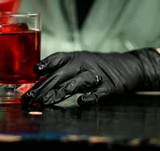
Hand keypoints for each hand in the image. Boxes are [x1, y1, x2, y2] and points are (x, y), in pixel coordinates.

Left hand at [21, 48, 159, 107]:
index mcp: (75, 57)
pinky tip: (82, 102)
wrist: (130, 66)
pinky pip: (99, 92)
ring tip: (46, 101)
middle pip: (60, 75)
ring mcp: (96, 75)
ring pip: (76, 83)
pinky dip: (90, 97)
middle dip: (43, 88)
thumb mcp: (79, 63)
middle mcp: (83, 64)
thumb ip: (61, 70)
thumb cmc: (98, 66)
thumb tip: (38, 81)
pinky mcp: (110, 87)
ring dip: (60, 92)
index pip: (57, 58)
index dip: (46, 63)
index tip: (35, 71)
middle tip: (29, 99)